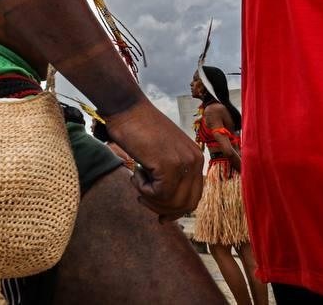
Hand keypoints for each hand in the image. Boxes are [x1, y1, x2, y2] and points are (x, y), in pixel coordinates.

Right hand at [105, 100, 203, 220]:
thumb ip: (171, 173)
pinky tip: (135, 172)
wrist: (126, 107)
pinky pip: (158, 194)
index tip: (161, 216)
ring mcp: (183, 163)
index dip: (176, 211)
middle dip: (163, 209)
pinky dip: (143, 189)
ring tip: (137, 180)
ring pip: (173, 202)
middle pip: (186, 204)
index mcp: (196, 158)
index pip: (194, 197)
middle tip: (143, 199)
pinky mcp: (168, 165)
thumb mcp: (162, 152)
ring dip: (150, 198)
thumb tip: (168, 206)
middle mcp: (195, 161)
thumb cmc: (136, 127)